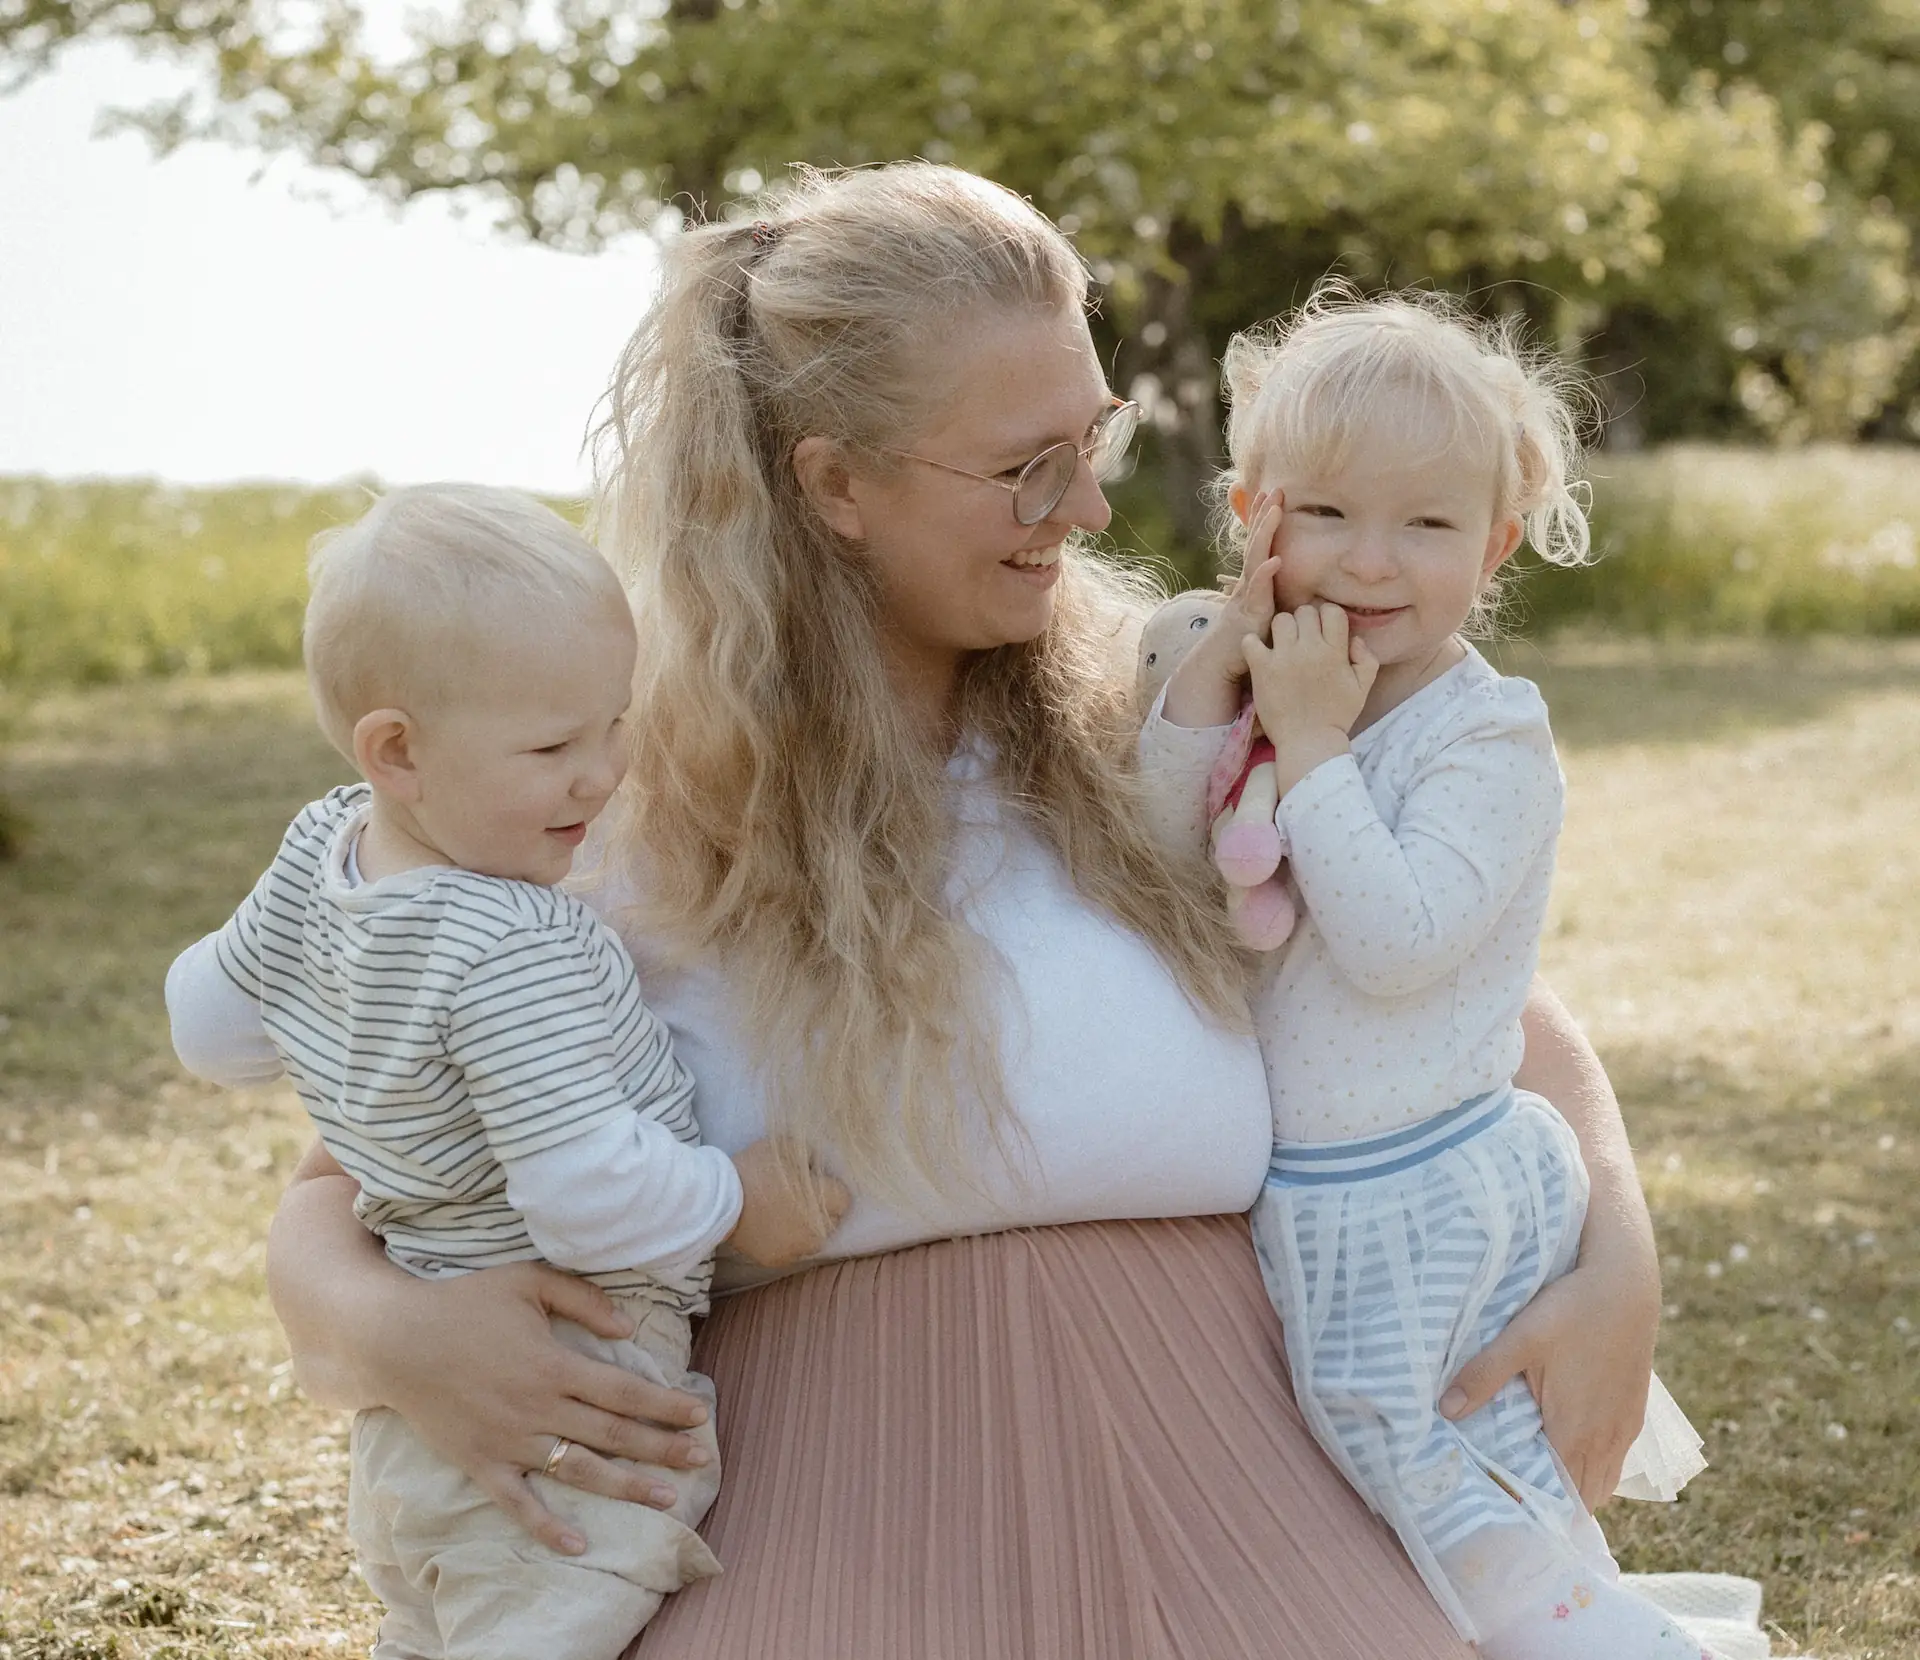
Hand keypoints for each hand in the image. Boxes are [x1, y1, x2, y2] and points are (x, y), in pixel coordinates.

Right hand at [364, 1262, 716, 1554]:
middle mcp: (538, 1408)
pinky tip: (578, 1544)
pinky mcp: (480, 1463)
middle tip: (700, 1459)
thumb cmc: (465, 1303)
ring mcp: (509, 1440)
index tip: (700, 1415)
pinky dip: (547, 1526)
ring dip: (625, 1487)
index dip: (665, 1405)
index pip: (624, 1392)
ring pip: (578, 1470)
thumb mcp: (527, 1281)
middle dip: (661, 1448)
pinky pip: (518, 1503)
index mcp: (554, 1364)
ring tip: (666, 1500)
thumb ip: (583, 1299)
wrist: (395, 1339)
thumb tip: (629, 1329)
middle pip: (612, 1434)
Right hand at [726, 1138, 852, 1268]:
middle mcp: (817, 1228)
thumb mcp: (786, 1147)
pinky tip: (774, 1229)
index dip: (832, 1189)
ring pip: (814, 1240)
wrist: (720, 1199)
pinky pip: (793, 1252)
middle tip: (801, 1199)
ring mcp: (797, 1248)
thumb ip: (810, 1154)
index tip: (818, 1184)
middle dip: (823, 1210)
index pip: (844, 1199)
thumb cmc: (755, 1169)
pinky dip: (788, 1243)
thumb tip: (819, 1163)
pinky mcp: (778, 1260)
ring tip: (788, 1216)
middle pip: (832, 1221)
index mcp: (824, 1199)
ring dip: (808, 1229)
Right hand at [1161, 489, 1286, 728]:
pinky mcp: (1247, 615)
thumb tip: (1293, 590)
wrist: (1220, 666)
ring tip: (1276, 511)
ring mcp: (1246, 598)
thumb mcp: (1263, 615)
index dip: (1266, 521)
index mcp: (1253, 584)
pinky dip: (1265, 575)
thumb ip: (1274, 600)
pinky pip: (1257, 591)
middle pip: (1256, 544)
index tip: (1275, 497)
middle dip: (1265, 516)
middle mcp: (1247, 585)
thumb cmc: (1243, 643)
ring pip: (1255, 560)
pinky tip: (1276, 560)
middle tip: (1277, 490)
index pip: (1261, 546)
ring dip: (1265, 534)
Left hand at [1242, 602, 1377, 793]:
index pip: (1331, 611)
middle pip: (1304, 611)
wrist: (1310, 742)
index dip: (1326, 616)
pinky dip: (1252, 644)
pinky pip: (1251, 641)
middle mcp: (1310, 649)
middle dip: (1304, 621)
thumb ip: (1367, 659)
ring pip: (1280, 620)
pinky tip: (1259, 655)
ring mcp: (1284, 658)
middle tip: (1301, 639)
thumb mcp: (1362, 688)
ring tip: (1282, 646)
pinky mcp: (1262, 669)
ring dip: (1281, 630)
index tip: (1322, 630)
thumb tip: (1355, 639)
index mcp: (1335, 651)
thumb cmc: (1337, 716)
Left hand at [1439, 1254, 1659, 1510]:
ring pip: (1603, 1482)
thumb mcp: (1521, 1339)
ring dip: (1576, 1486)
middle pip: (1583, 1498)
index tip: (1504, 1506)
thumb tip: (1446, 1410)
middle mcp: (1606, 1440)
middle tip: (1514, 1494)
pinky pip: (1615, 1460)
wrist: (1627, 1285)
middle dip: (1553, 1502)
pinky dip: (1593, 1467)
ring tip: (1538, 1475)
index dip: (1534, 1506)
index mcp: (1576, 1432)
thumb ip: (1484, 1375)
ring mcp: (1625, 1429)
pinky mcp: (1633, 1412)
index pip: (1560, 1497)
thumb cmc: (1572, 1311)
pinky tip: (1567, 1446)